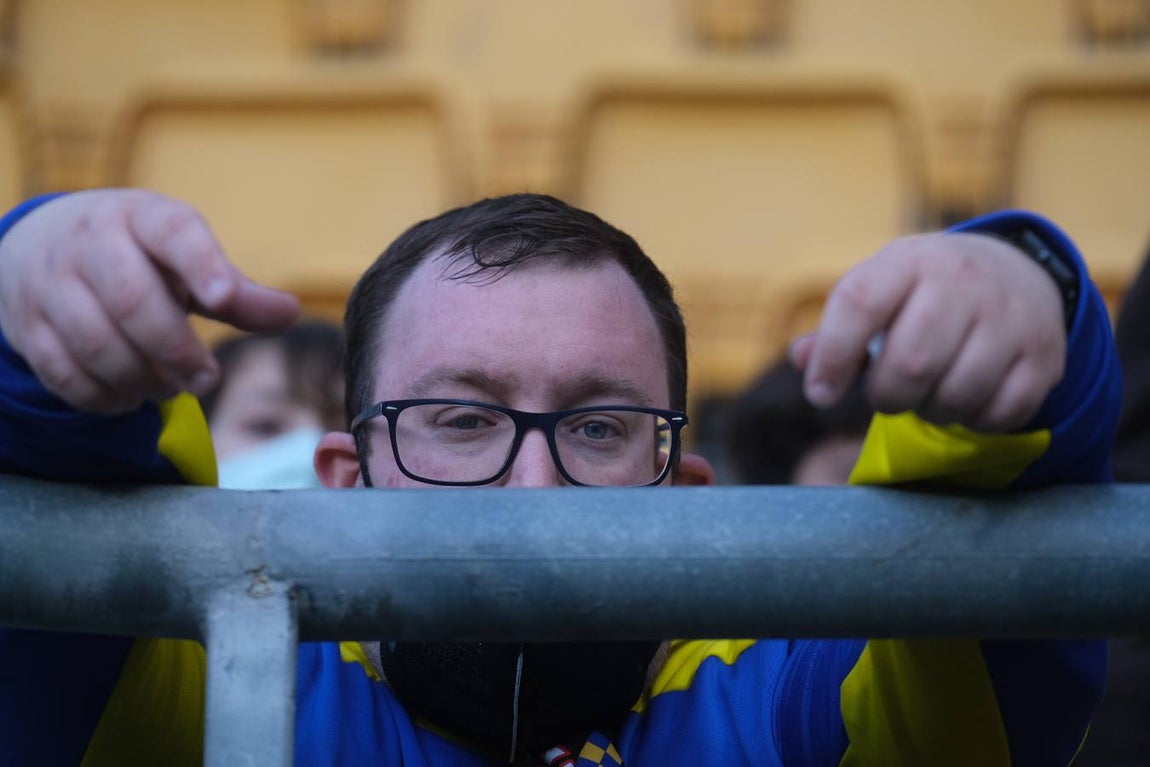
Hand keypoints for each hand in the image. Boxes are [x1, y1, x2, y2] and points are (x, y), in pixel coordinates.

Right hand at [0, 189, 299, 412]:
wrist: (39, 244)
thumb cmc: (138, 256)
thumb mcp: (186, 259)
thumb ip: (237, 291)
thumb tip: (290, 314)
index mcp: (144, 218)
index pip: (174, 234)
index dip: (201, 266)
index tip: (224, 300)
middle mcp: (91, 243)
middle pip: (131, 300)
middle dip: (175, 350)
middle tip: (206, 380)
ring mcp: (51, 283)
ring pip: (95, 342)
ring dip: (142, 379)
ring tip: (170, 389)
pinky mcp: (28, 325)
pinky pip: (63, 372)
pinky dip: (101, 397)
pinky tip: (128, 398)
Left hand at [790, 232, 1065, 432]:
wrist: (1013, 270)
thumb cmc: (922, 294)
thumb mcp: (877, 293)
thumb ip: (835, 331)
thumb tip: (803, 359)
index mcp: (908, 261)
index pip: (858, 305)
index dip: (833, 358)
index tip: (821, 394)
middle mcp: (962, 281)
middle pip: (910, 365)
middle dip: (886, 396)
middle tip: (887, 395)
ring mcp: (1010, 317)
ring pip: (955, 395)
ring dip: (930, 412)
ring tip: (927, 394)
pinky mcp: (1043, 355)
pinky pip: (999, 413)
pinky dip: (973, 421)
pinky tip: (965, 399)